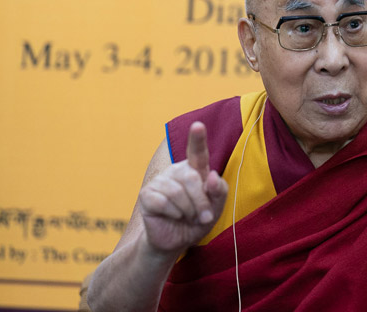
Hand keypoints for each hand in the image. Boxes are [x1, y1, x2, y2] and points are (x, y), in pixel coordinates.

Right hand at [138, 121, 227, 254]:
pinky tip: (172, 216)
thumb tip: (211, 176)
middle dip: (200, 202)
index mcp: (195, 170)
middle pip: (191, 178)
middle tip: (204, 217)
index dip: (197, 139)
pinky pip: (162, 202)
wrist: (176, 241)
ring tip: (186, 217)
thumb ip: (219, 192)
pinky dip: (172, 214)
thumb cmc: (197, 221)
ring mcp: (160, 181)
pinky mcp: (146, 194)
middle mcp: (177, 171)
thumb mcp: (215, 208)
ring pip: (177, 192)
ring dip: (187, 211)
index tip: (198, 125)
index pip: (197, 152)